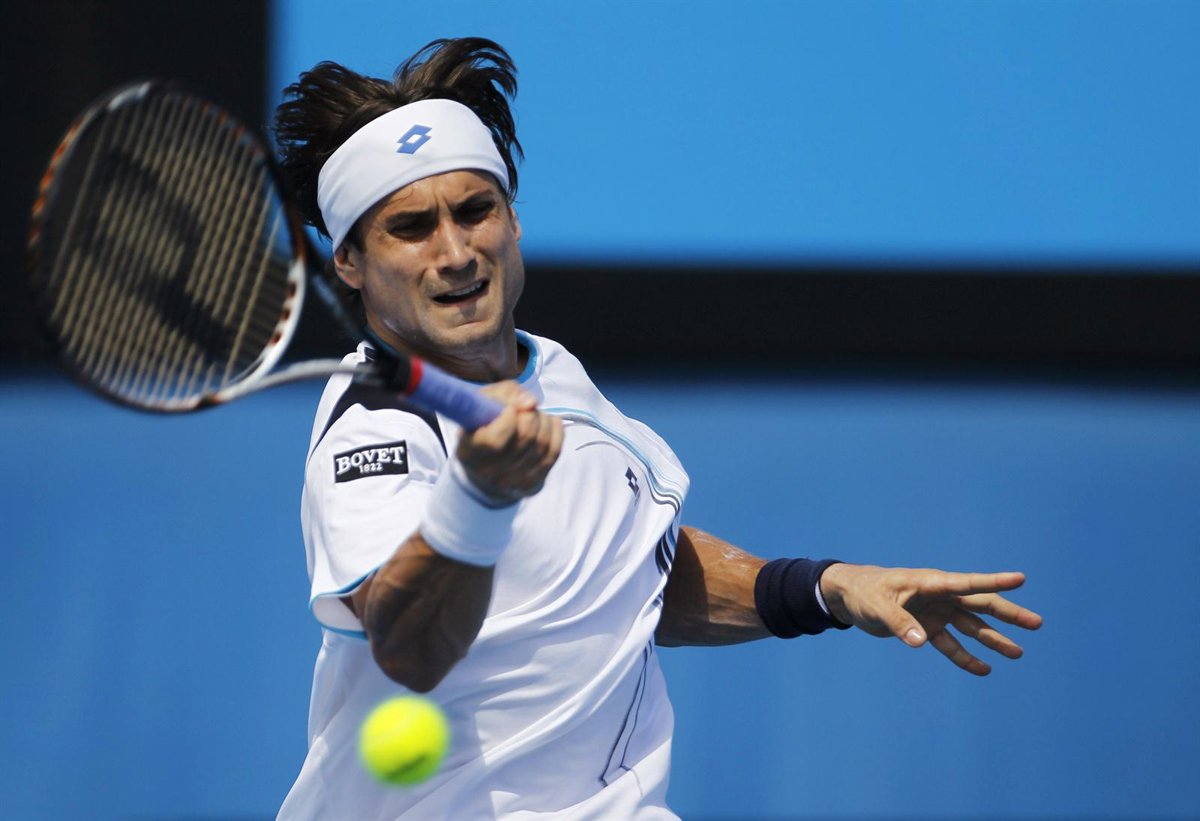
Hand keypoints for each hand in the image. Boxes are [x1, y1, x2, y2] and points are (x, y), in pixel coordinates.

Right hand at [456, 381, 562, 504]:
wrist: (486, 456)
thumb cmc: (485, 422)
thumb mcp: (486, 400)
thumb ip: (506, 394)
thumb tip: (531, 403)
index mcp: (469, 451)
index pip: (495, 440)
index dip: (509, 418)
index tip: (510, 408)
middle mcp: (487, 473)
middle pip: (525, 438)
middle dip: (531, 415)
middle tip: (526, 409)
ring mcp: (510, 483)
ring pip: (542, 445)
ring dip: (544, 421)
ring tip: (535, 414)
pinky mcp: (529, 484)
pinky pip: (553, 454)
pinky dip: (556, 432)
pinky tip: (550, 422)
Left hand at [818, 564, 1042, 675]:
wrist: (850, 596)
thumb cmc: (865, 592)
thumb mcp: (878, 606)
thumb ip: (900, 622)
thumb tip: (921, 641)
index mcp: (931, 583)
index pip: (968, 583)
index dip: (994, 581)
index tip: (1021, 579)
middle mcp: (939, 597)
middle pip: (980, 605)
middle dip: (1008, 615)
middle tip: (1036, 623)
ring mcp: (936, 612)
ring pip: (971, 627)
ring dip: (993, 640)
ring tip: (1017, 653)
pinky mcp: (927, 628)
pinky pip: (951, 644)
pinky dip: (965, 657)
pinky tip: (983, 669)